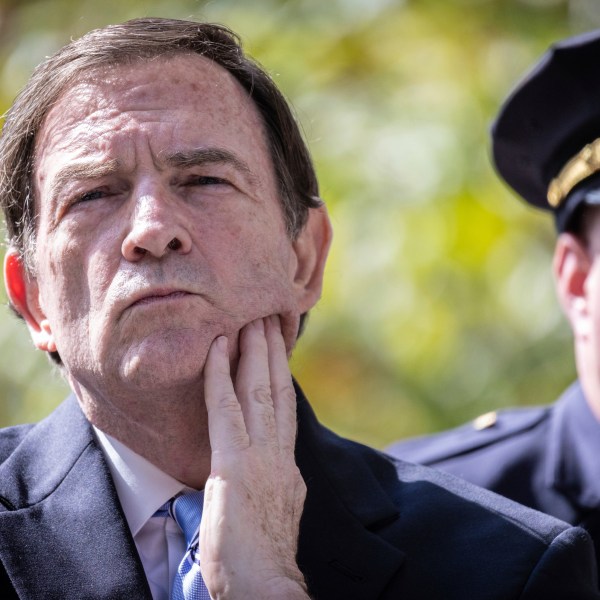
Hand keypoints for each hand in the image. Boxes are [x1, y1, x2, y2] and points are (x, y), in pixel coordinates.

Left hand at [200, 316, 308, 598]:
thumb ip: (280, 479)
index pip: (285, 408)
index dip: (282, 374)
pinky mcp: (234, 466)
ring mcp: (260, 457)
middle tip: (268, 317)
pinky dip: (220, 376)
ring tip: (251, 319)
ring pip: (259, 391)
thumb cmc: (264, 558)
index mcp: (287, 465)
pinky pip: (225, 410)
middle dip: (273, 352)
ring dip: (254, 352)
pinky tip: (216, 349)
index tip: (277, 346)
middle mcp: (279, 453)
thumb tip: (281, 466)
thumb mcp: (281, 509)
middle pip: (277, 390)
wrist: (266, 587)